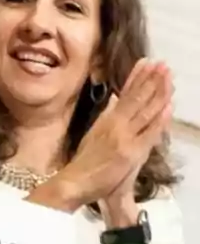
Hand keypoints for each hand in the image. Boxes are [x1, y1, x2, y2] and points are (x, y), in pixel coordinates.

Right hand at [55, 59, 171, 208]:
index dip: (136, 77)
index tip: (145, 62)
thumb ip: (106, 115)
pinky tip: (167, 105)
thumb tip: (115, 99)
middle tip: (161, 63)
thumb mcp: (94, 134)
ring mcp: (124, 136)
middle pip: (136, 97)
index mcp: (107, 119)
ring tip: (167, 75)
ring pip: (144, 110)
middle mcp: (115, 124)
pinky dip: (159, 119)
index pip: (124, 94)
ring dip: (158, 92)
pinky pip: (149, 132)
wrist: (76, 181)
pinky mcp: (132, 151)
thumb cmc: (86, 162)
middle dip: (150, 79)